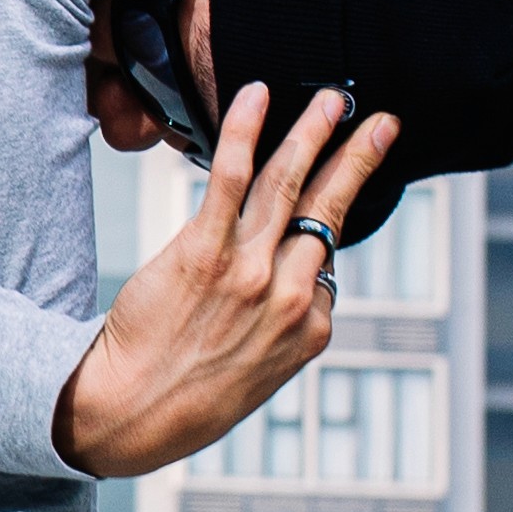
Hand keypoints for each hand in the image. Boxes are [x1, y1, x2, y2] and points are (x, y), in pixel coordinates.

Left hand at [50, 84, 400, 476]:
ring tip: (334, 99)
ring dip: (315, 132)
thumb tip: (301, 287)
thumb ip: (285, 327)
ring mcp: (249, 271)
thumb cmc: (186, 398)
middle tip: (383, 123)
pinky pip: (232, 178)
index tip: (328, 197)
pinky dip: (246, 131)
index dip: (319, 233)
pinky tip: (257, 97)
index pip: (327, 261)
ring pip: (290, 183)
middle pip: (330, 208)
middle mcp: (289, 294)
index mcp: (310, 327)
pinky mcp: (203, 252)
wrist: (129, 414)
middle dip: (359, 158)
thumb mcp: (261, 375)